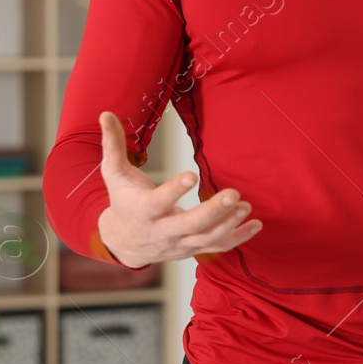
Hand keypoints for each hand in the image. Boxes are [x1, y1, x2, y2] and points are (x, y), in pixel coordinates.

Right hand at [94, 110, 262, 267]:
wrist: (125, 241)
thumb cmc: (123, 200)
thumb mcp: (114, 174)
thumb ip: (113, 145)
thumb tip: (106, 114)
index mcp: (143, 211)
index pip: (158, 202)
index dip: (173, 190)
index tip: (192, 175)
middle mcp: (162, 231)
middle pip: (189, 225)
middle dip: (212, 211)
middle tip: (234, 193)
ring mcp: (179, 243)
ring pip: (206, 239)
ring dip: (228, 224)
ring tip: (244, 205)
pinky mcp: (193, 249)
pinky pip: (218, 248)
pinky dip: (238, 238)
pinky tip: (256, 224)